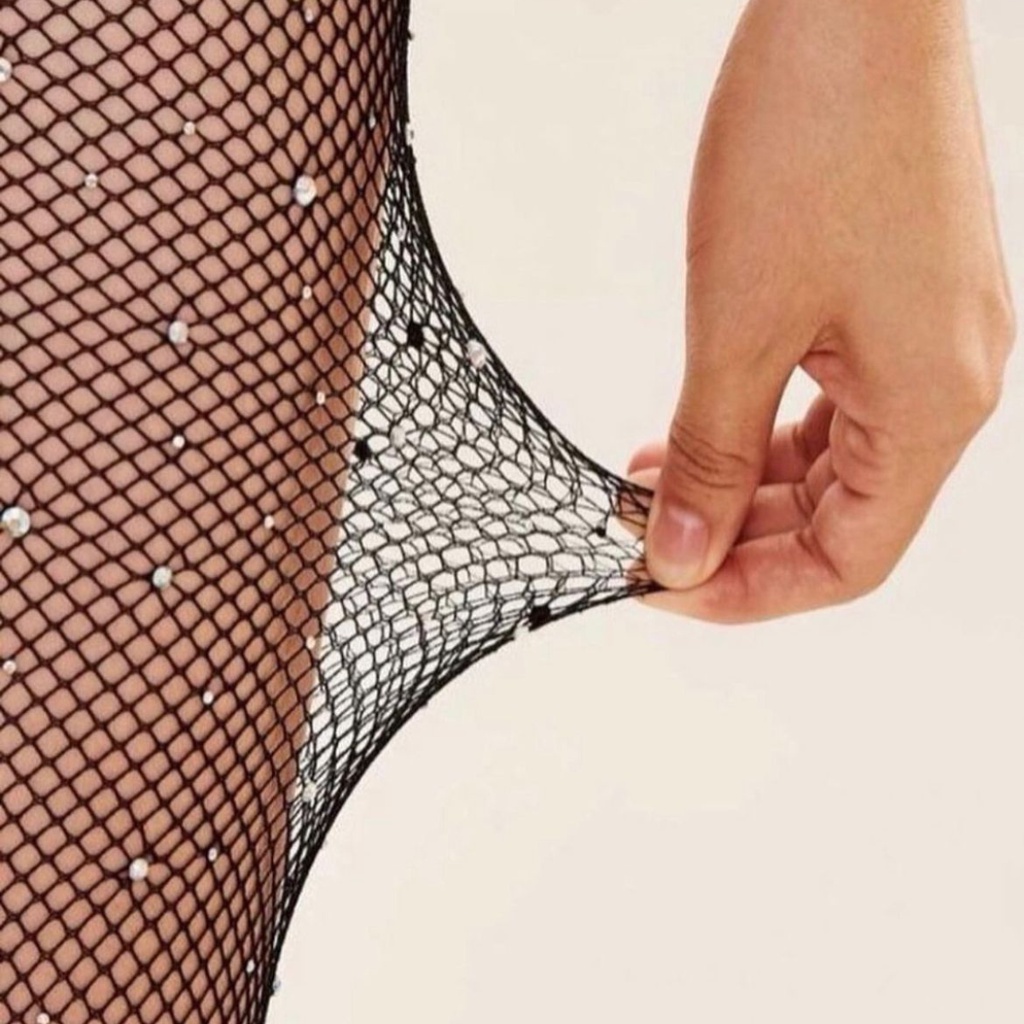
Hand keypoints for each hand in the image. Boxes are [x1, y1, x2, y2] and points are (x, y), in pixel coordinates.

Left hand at [629, 0, 1014, 622]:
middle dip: (731, 536)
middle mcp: (946, 386)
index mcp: (933, 408)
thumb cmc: (811, 141)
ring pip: (824, 466)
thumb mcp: (738, 327)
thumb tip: (680, 559)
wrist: (854, 1)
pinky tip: (689, 425)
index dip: (747, 593)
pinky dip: (755, 428)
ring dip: (734, 483)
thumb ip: (708, 458)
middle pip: (837, 520)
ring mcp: (924, 345)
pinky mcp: (893, 306)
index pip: (846, 562)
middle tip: (641, 531)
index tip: (659, 588)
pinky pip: (823, 406)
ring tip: (647, 478)